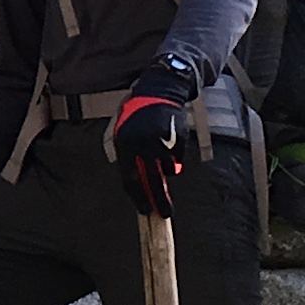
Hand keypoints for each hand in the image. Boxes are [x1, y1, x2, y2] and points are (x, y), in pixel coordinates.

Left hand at [105, 59, 200, 215]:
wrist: (158, 91)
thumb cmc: (137, 116)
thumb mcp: (125, 134)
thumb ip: (131, 159)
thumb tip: (142, 188)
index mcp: (125, 144)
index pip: (130, 178)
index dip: (138, 197)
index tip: (146, 210)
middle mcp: (142, 143)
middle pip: (152, 179)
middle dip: (160, 199)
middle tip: (166, 214)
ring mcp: (162, 139)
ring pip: (168, 168)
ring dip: (167, 170)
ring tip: (165, 162)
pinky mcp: (178, 136)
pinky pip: (178, 157)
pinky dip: (176, 158)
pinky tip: (171, 146)